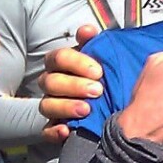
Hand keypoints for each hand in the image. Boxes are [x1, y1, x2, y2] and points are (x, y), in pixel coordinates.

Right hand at [39, 25, 101, 141]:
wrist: (116, 103)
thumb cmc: (106, 76)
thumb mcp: (105, 58)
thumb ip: (96, 42)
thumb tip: (87, 30)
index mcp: (64, 64)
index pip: (58, 57)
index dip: (76, 62)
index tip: (99, 71)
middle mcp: (54, 83)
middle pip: (50, 82)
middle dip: (74, 85)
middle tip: (97, 91)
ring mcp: (52, 105)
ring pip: (46, 105)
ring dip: (66, 107)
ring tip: (86, 110)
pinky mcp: (54, 126)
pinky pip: (46, 130)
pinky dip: (54, 131)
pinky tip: (66, 131)